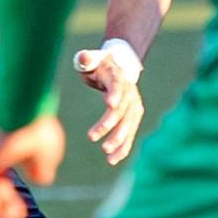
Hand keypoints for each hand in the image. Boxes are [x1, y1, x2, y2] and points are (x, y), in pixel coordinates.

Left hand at [73, 46, 145, 165]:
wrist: (118, 67)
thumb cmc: (99, 64)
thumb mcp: (91, 59)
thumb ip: (86, 59)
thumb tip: (83, 57)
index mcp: (118, 76)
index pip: (118, 85)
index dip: (115, 94)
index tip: (109, 104)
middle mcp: (130, 93)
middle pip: (122, 110)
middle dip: (110, 124)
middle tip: (93, 136)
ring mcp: (134, 106)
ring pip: (128, 125)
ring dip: (119, 140)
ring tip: (106, 154)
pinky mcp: (133, 117)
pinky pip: (129, 134)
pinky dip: (123, 147)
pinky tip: (113, 160)